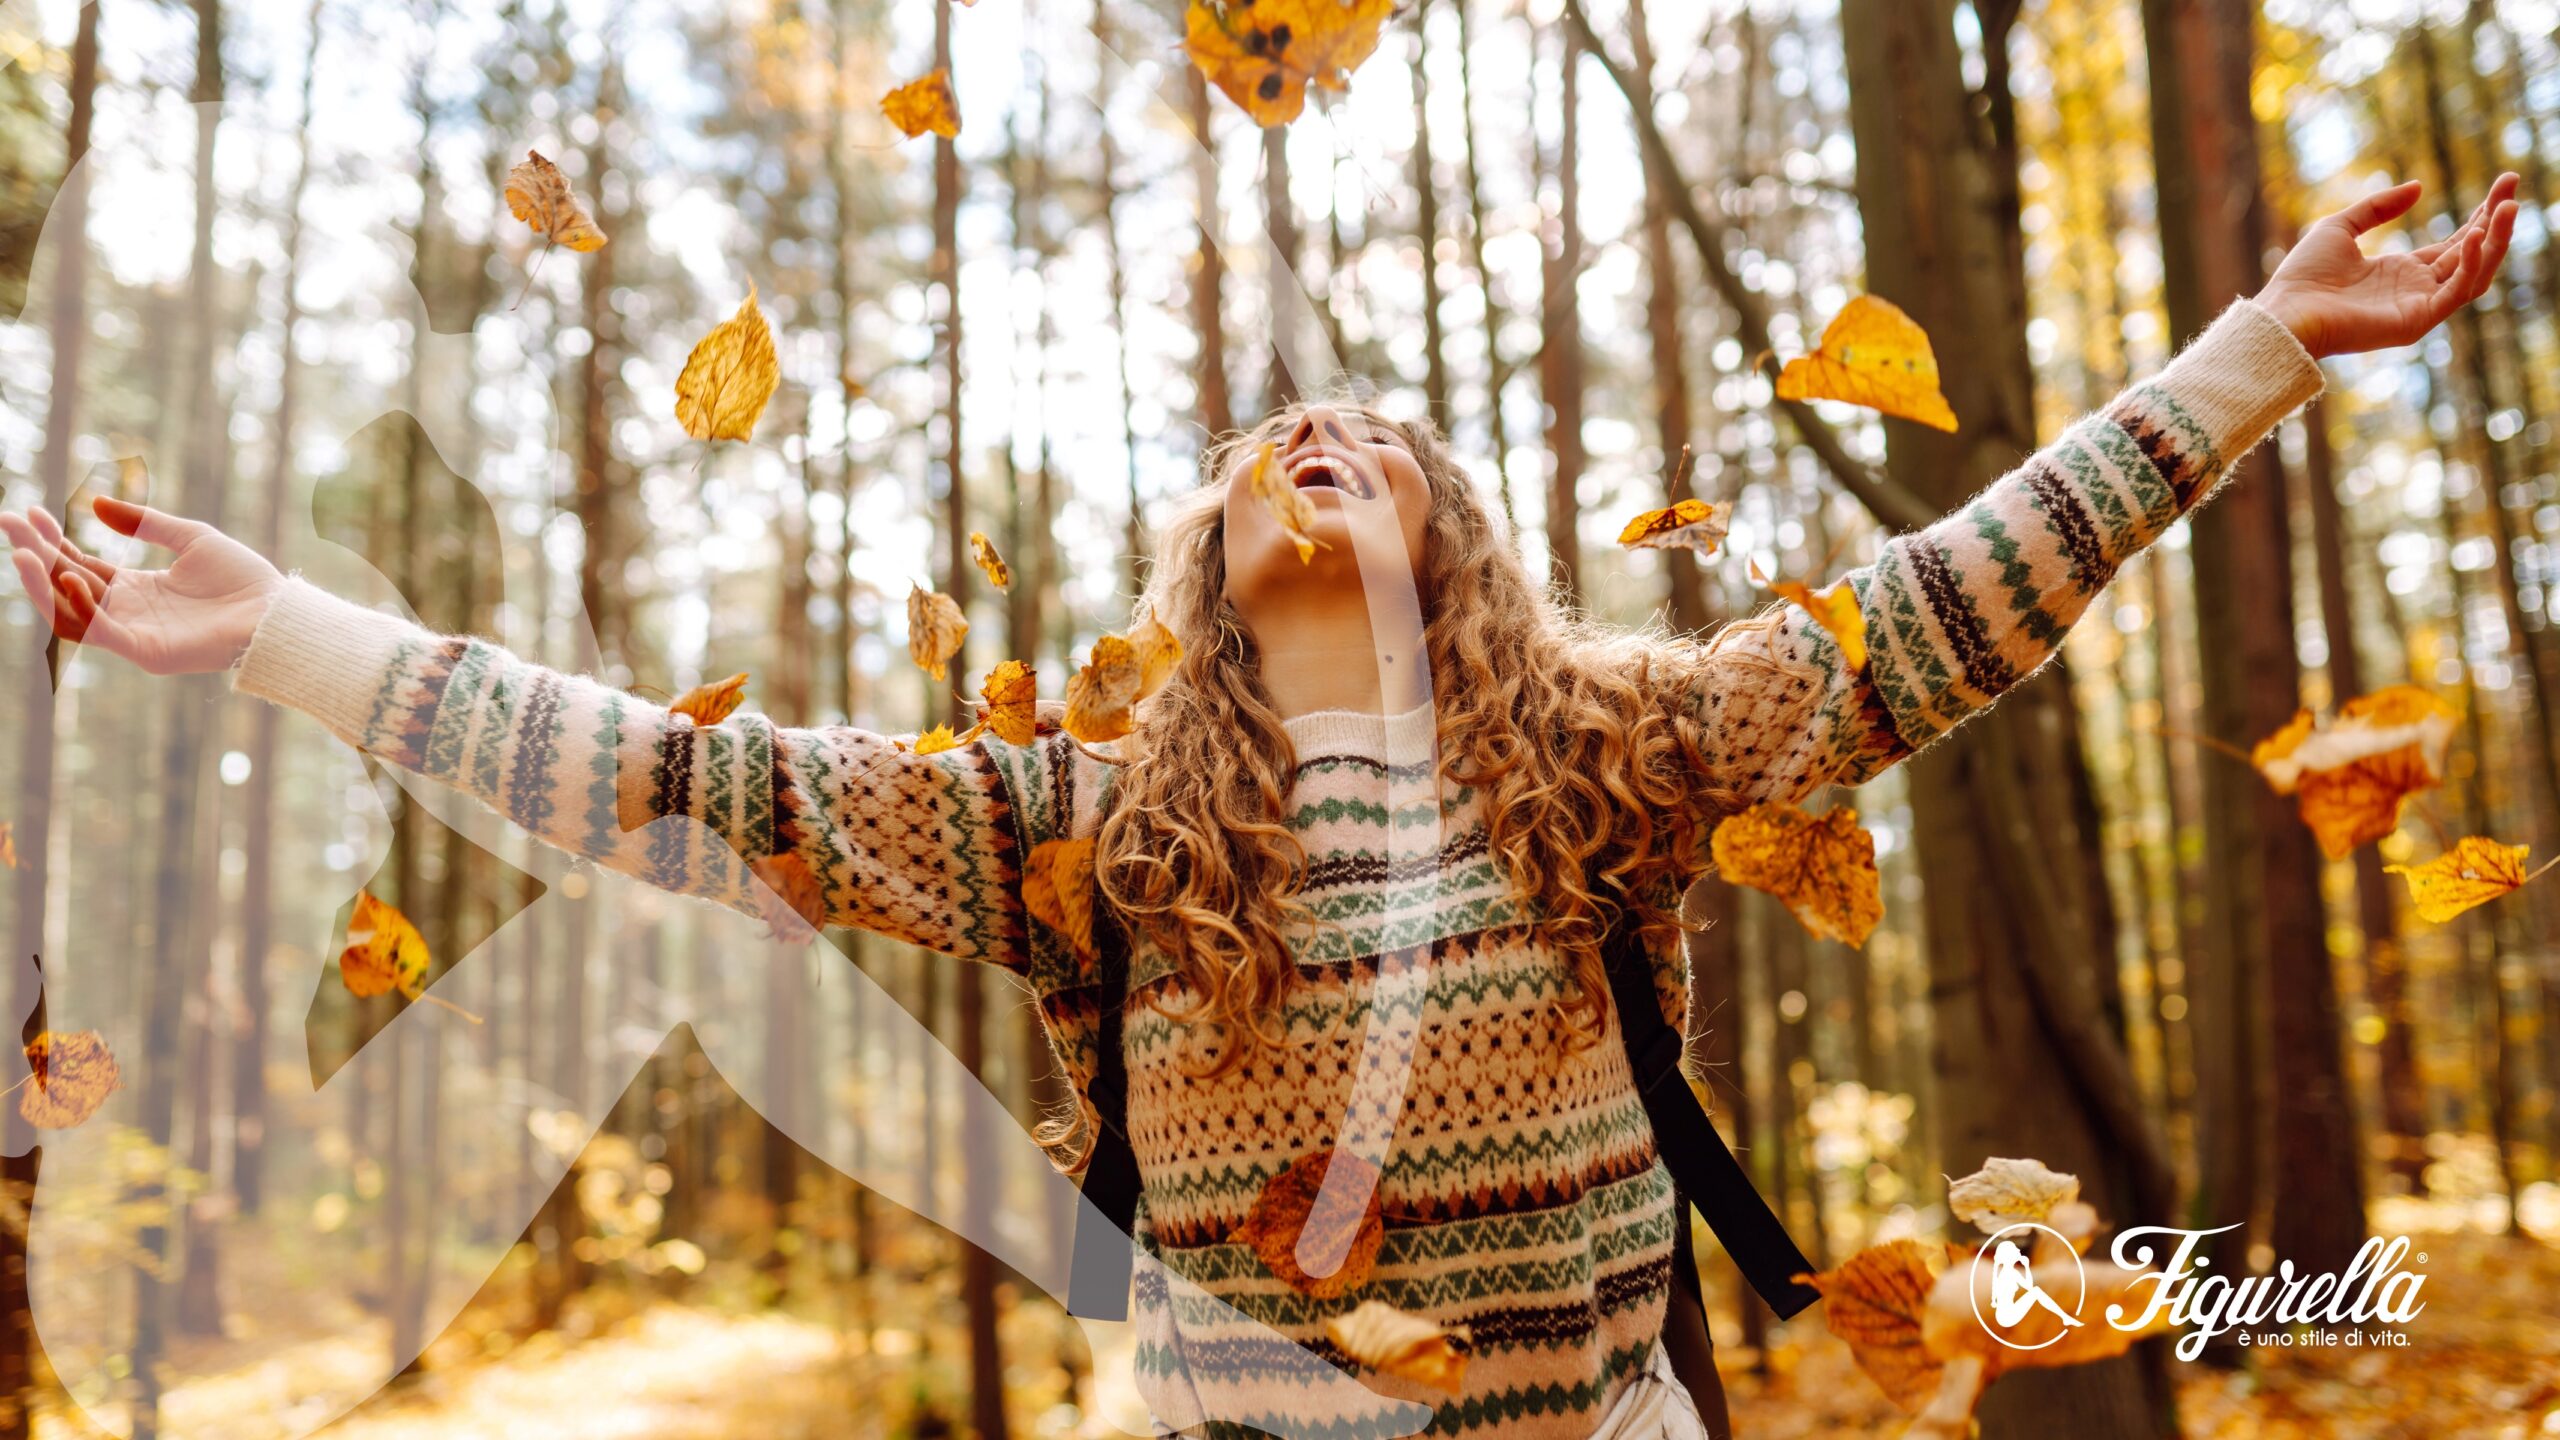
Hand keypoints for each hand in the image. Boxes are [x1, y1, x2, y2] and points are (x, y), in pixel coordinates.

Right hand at [1, 497, 282, 674]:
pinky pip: (102, 631)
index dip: (54, 541)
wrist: (277, 611)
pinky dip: (82, 607)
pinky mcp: (145, 652)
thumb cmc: (243, 578)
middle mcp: (128, 613)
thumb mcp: (191, 538)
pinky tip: (68, 577)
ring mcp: (134, 635)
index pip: (81, 564)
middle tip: (9, 523)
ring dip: (44, 585)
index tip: (31, 513)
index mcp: (136, 589)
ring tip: (23, 554)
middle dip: (38, 555)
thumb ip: (145, 523)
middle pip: (68, 584)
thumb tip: (96, 504)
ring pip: (73, 612)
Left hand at [2255, 173, 2518, 359]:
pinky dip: (2470, 264)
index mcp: (2402, 272)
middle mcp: (2416, 290)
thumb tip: (2418, 187)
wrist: (2284, 312)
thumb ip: (2378, 207)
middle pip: (2471, 254)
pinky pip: (2455, 292)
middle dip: (2495, 220)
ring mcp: (2419, 308)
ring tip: (2508, 206)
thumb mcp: (2340, 227)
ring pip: (2474, 273)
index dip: (2480, 216)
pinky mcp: (2416, 322)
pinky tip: (2475, 235)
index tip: (2502, 184)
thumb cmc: (2303, 276)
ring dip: (2495, 240)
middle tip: (2512, 184)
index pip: (2455, 244)